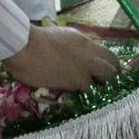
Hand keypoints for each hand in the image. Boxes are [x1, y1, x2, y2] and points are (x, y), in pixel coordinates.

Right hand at [5, 24, 119, 90]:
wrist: (24, 47)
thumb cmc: (31, 41)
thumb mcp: (57, 36)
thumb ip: (67, 44)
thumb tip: (68, 51)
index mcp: (82, 40)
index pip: (106, 52)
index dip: (109, 64)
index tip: (107, 72)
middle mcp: (88, 52)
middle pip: (113, 63)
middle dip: (114, 74)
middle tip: (109, 85)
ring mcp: (84, 66)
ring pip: (109, 76)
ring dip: (108, 86)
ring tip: (103, 95)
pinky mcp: (77, 80)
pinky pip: (93, 90)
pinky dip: (93, 96)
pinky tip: (90, 102)